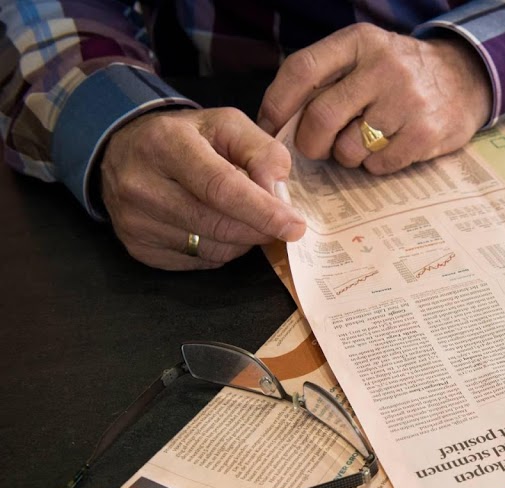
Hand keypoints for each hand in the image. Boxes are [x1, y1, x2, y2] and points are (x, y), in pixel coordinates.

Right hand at [100, 107, 305, 269]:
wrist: (124, 152)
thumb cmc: (186, 137)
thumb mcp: (226, 124)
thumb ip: (262, 151)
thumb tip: (278, 192)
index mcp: (166, 143)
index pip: (221, 187)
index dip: (262, 211)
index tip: (295, 226)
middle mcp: (142, 185)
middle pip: (219, 224)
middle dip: (259, 228)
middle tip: (279, 222)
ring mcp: (135, 221)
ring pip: (212, 248)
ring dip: (242, 239)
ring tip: (244, 217)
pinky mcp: (138, 248)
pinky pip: (199, 261)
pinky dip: (222, 250)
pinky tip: (217, 227)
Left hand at [257, 24, 491, 173]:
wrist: (463, 79)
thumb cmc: (398, 74)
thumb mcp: (364, 56)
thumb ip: (326, 78)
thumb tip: (277, 123)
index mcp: (360, 42)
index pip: (303, 69)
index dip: (277, 103)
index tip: (269, 126)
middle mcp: (383, 66)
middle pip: (321, 117)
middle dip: (310, 143)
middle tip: (316, 148)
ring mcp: (407, 101)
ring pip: (349, 148)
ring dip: (346, 156)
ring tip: (360, 144)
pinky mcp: (424, 133)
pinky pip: (378, 165)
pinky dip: (374, 166)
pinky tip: (386, 149)